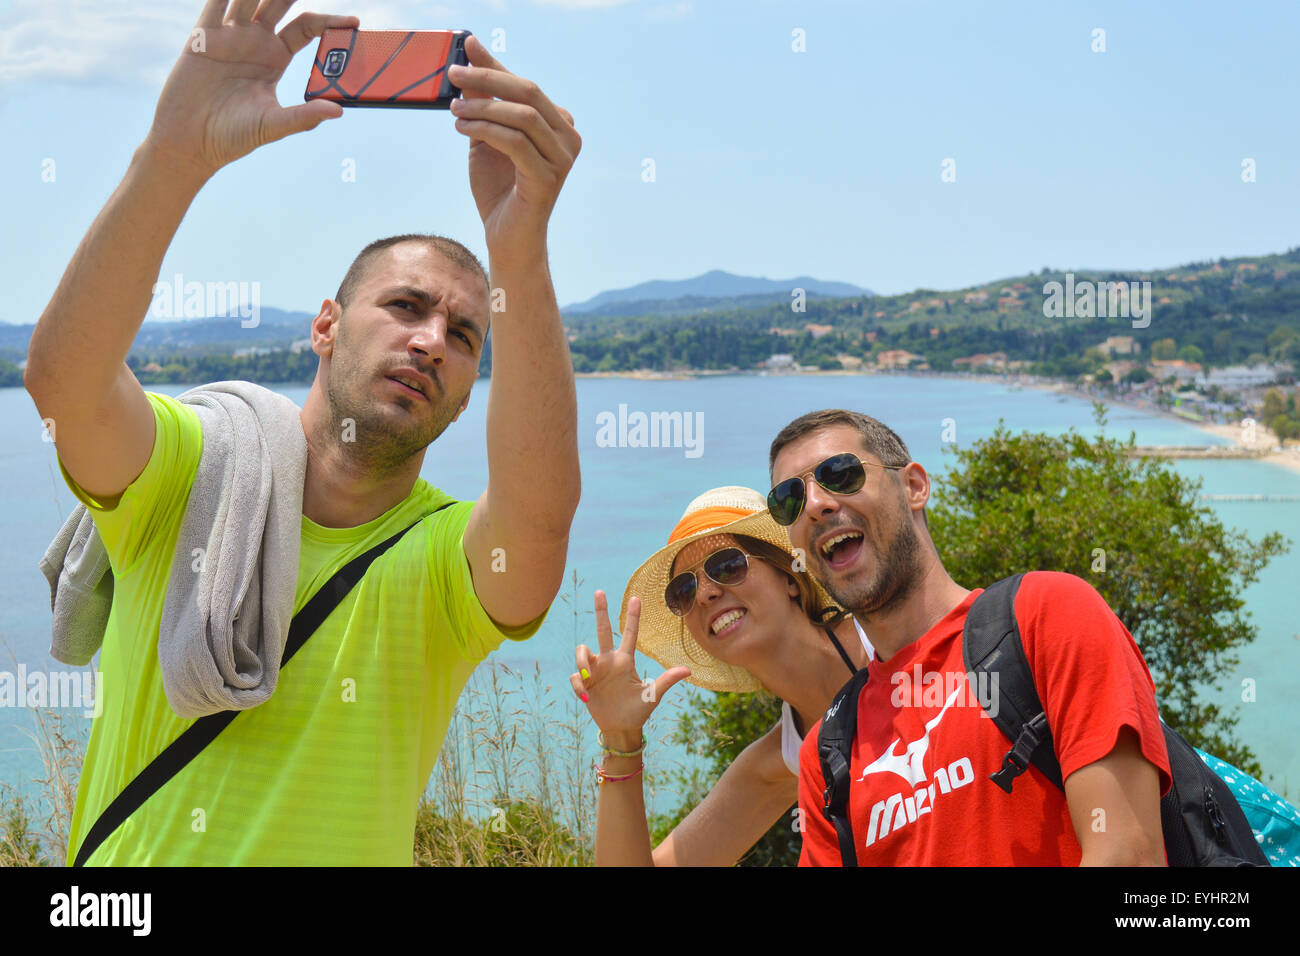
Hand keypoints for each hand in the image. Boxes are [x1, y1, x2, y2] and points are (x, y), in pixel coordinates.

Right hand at [144, 1, 358, 179]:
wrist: (190, 141)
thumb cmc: (233, 136)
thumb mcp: (273, 125)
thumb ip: (303, 116)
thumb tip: (337, 111)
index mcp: (276, 58)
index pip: (306, 27)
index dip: (328, 21)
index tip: (354, 22)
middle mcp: (255, 41)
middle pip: (278, 2)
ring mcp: (228, 35)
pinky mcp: (202, 37)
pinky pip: (214, 5)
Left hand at [447, 36, 580, 261]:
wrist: (507, 238)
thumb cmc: (499, 189)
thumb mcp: (486, 137)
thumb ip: (483, 104)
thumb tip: (467, 62)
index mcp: (559, 125)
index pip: (524, 86)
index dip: (495, 65)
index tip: (466, 46)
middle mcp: (568, 138)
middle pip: (529, 93)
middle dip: (488, 79)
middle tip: (454, 74)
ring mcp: (562, 159)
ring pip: (522, 116)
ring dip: (482, 107)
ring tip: (454, 110)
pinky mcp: (548, 178)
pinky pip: (515, 142)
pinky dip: (486, 129)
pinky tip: (462, 128)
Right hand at [570, 592, 690, 746]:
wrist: (620, 729)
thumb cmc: (638, 712)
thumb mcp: (652, 696)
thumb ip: (666, 680)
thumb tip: (688, 670)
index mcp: (625, 661)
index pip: (630, 634)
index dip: (632, 617)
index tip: (636, 597)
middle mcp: (609, 661)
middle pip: (603, 630)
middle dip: (601, 611)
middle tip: (599, 591)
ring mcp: (595, 671)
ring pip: (582, 651)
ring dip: (582, 661)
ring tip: (589, 678)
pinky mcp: (584, 683)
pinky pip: (576, 676)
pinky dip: (578, 685)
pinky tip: (586, 697)